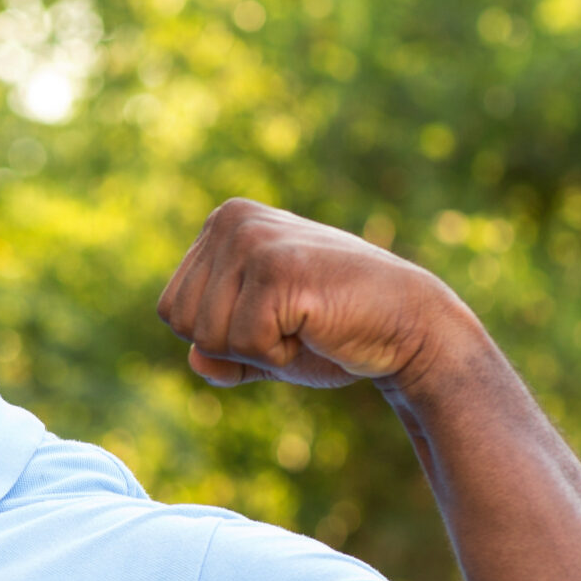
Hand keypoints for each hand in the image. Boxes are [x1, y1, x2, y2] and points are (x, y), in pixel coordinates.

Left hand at [156, 200, 476, 393]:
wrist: (408, 329)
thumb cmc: (333, 334)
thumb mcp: (260, 344)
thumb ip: (219, 351)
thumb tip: (195, 361)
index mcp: (222, 224)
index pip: (172, 310)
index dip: (219, 338)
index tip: (272, 319)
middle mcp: (232, 220)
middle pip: (181, 322)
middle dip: (233, 345)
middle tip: (290, 324)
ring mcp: (253, 239)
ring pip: (206, 336)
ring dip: (257, 351)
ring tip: (303, 324)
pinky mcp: (278, 267)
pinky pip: (243, 343)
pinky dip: (278, 356)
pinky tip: (315, 328)